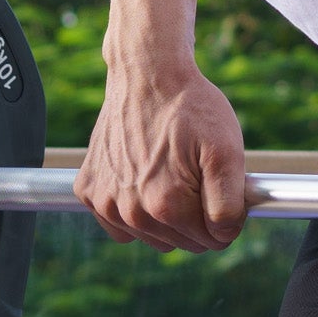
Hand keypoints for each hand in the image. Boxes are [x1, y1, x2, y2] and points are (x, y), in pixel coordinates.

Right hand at [81, 60, 254, 250]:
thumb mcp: (227, 151)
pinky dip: (131, 209)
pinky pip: (117, 225)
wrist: (146, 73)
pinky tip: (140, 178)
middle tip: (195, 174)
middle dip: (196, 217)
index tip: (221, 187)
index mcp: (167, 207)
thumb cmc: (190, 108)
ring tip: (169, 173)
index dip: (224, 216)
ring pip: (150, 237)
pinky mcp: (88, 189)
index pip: (211, 239)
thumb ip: (229, 204)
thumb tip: (223, 236)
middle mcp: (131, 212)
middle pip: (181, 242)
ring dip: (164, 216)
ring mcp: (105, 202)